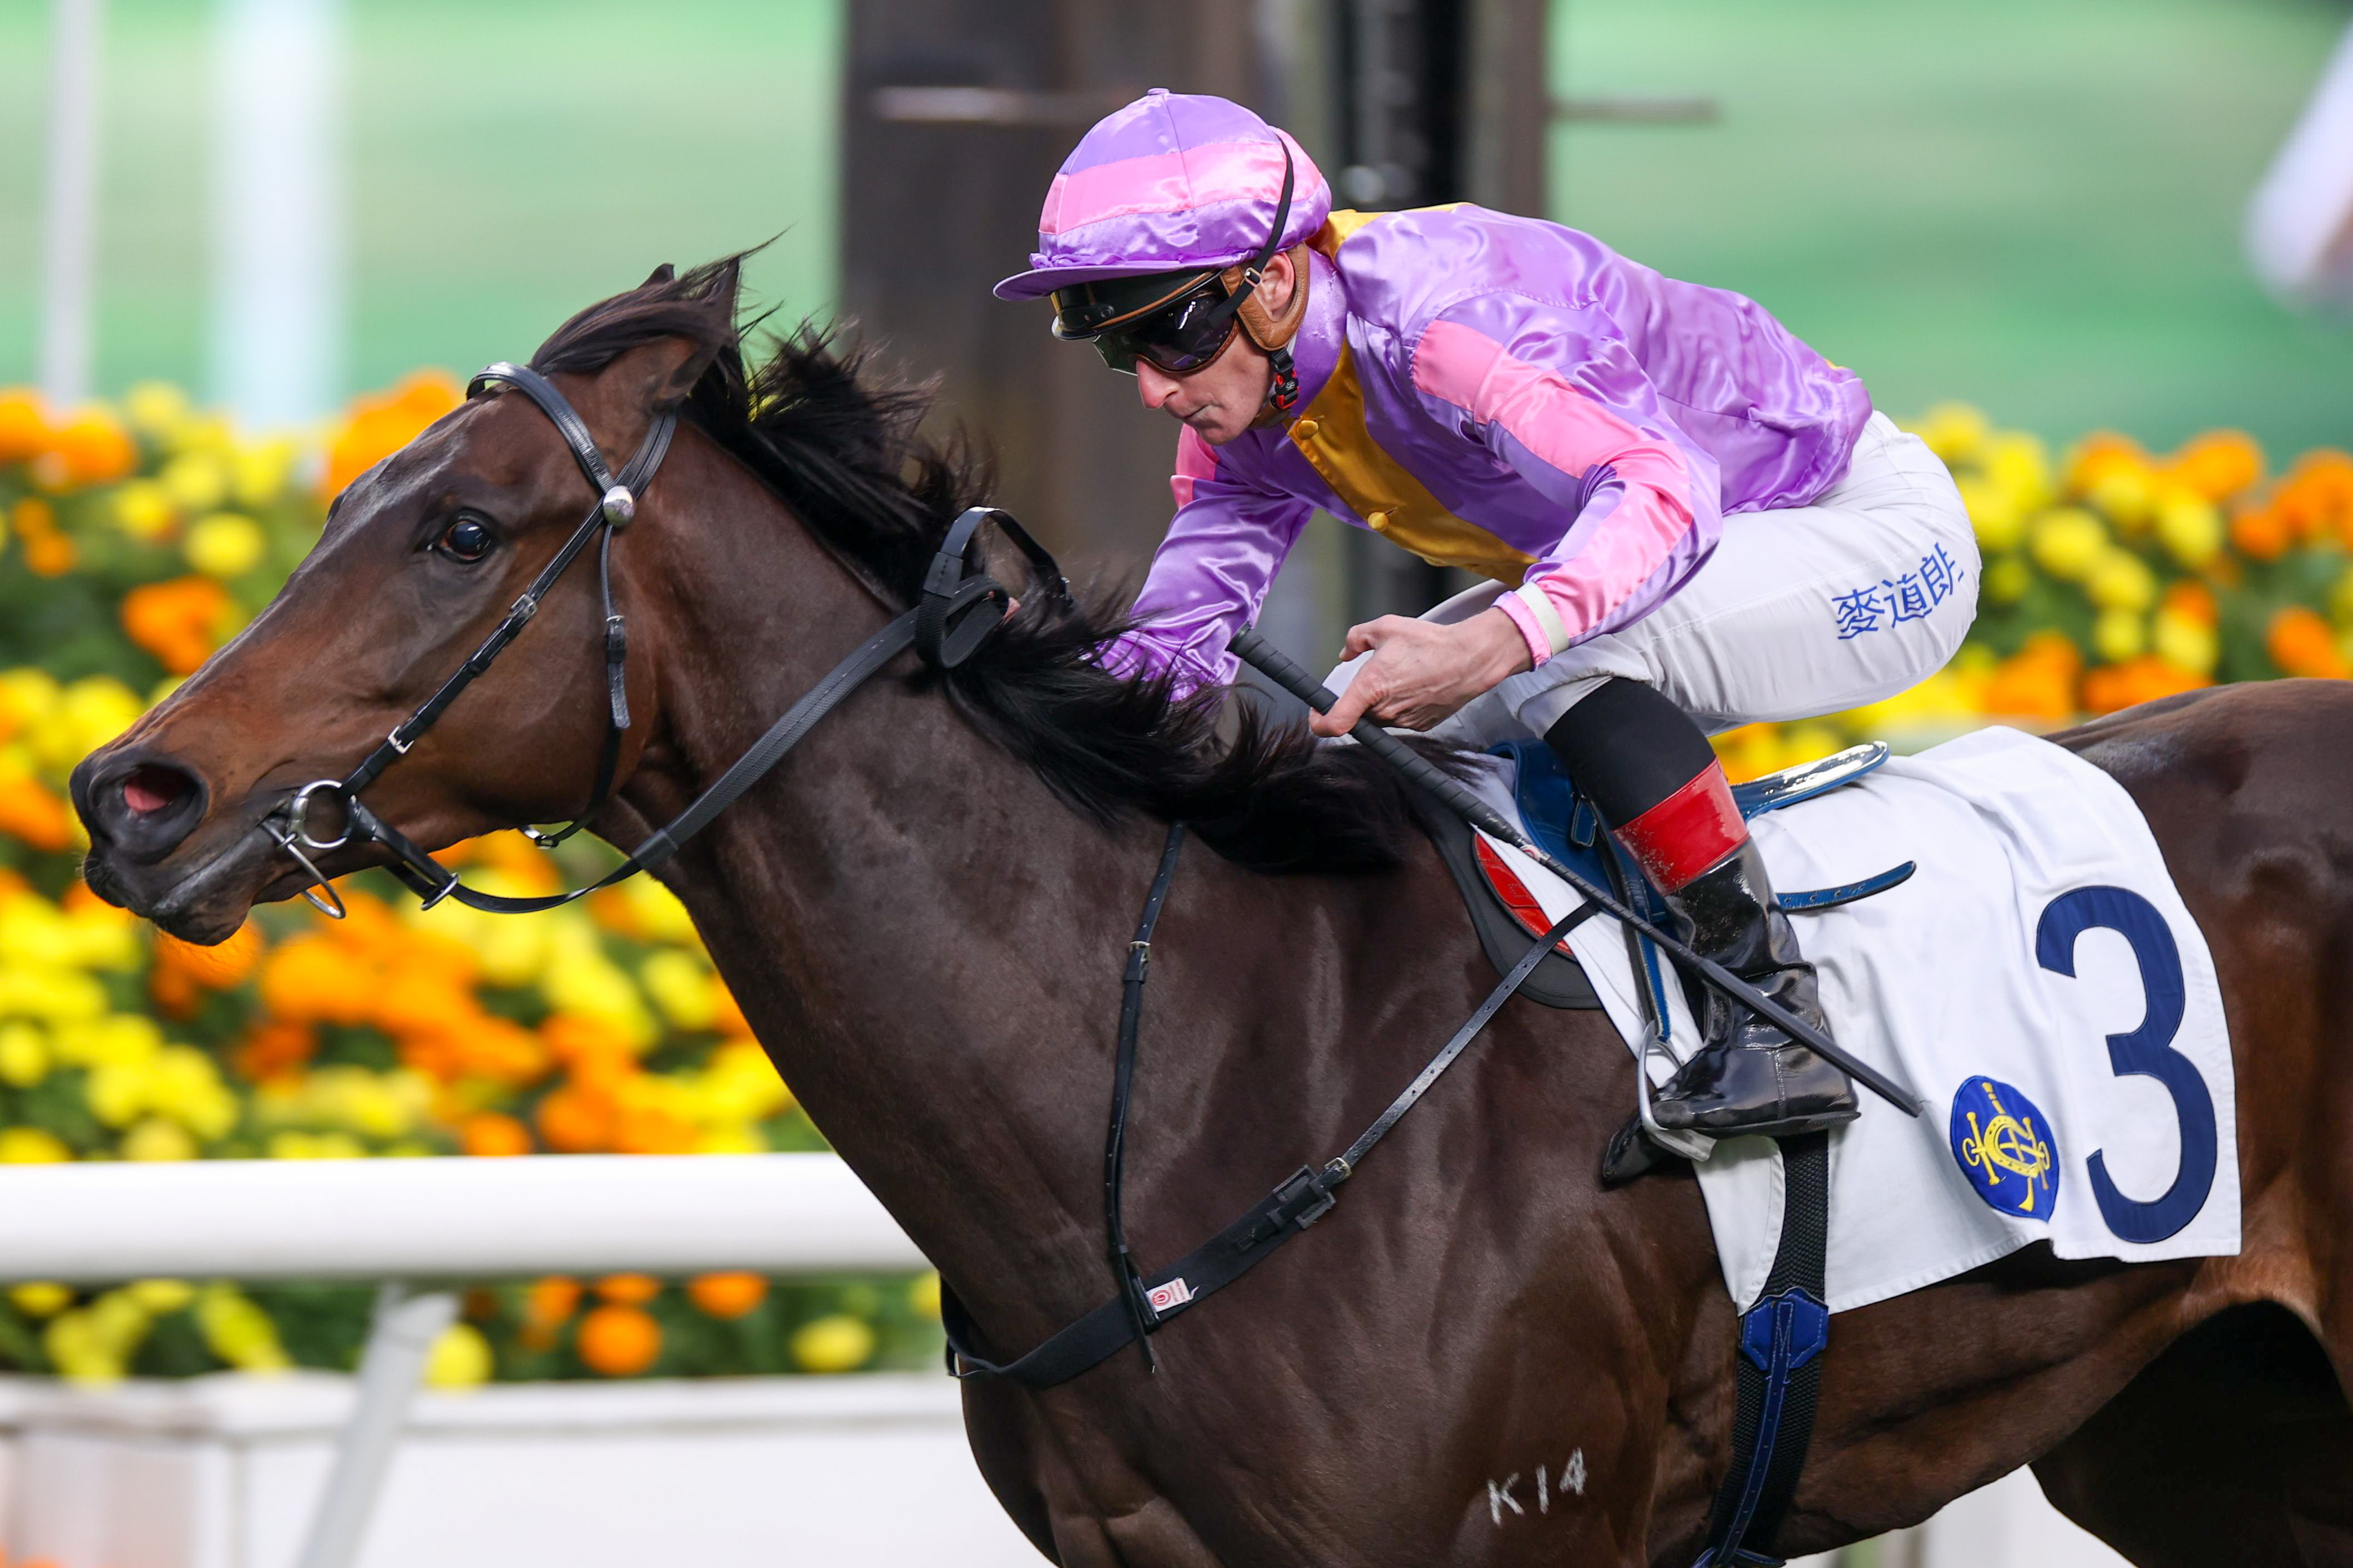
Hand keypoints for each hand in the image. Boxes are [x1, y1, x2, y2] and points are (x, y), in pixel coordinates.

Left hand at [1311, 608, 1532, 736]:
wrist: (1471, 659)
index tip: (1317, 714)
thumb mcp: (1385, 627)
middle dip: (1357, 700)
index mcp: (1370, 688)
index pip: (1333, 723)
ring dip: (1380, 702)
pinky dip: (1400, 705)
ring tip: (1399, 677)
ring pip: (1378, 718)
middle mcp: (1384, 712)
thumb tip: (1345, 653)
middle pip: (1357, 715)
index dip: (1319, 723)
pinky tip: (1415, 685)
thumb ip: (1356, 638)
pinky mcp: (1420, 726)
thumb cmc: (1430, 643)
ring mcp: (1403, 722)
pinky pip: (1399, 719)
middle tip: (1371, 678)